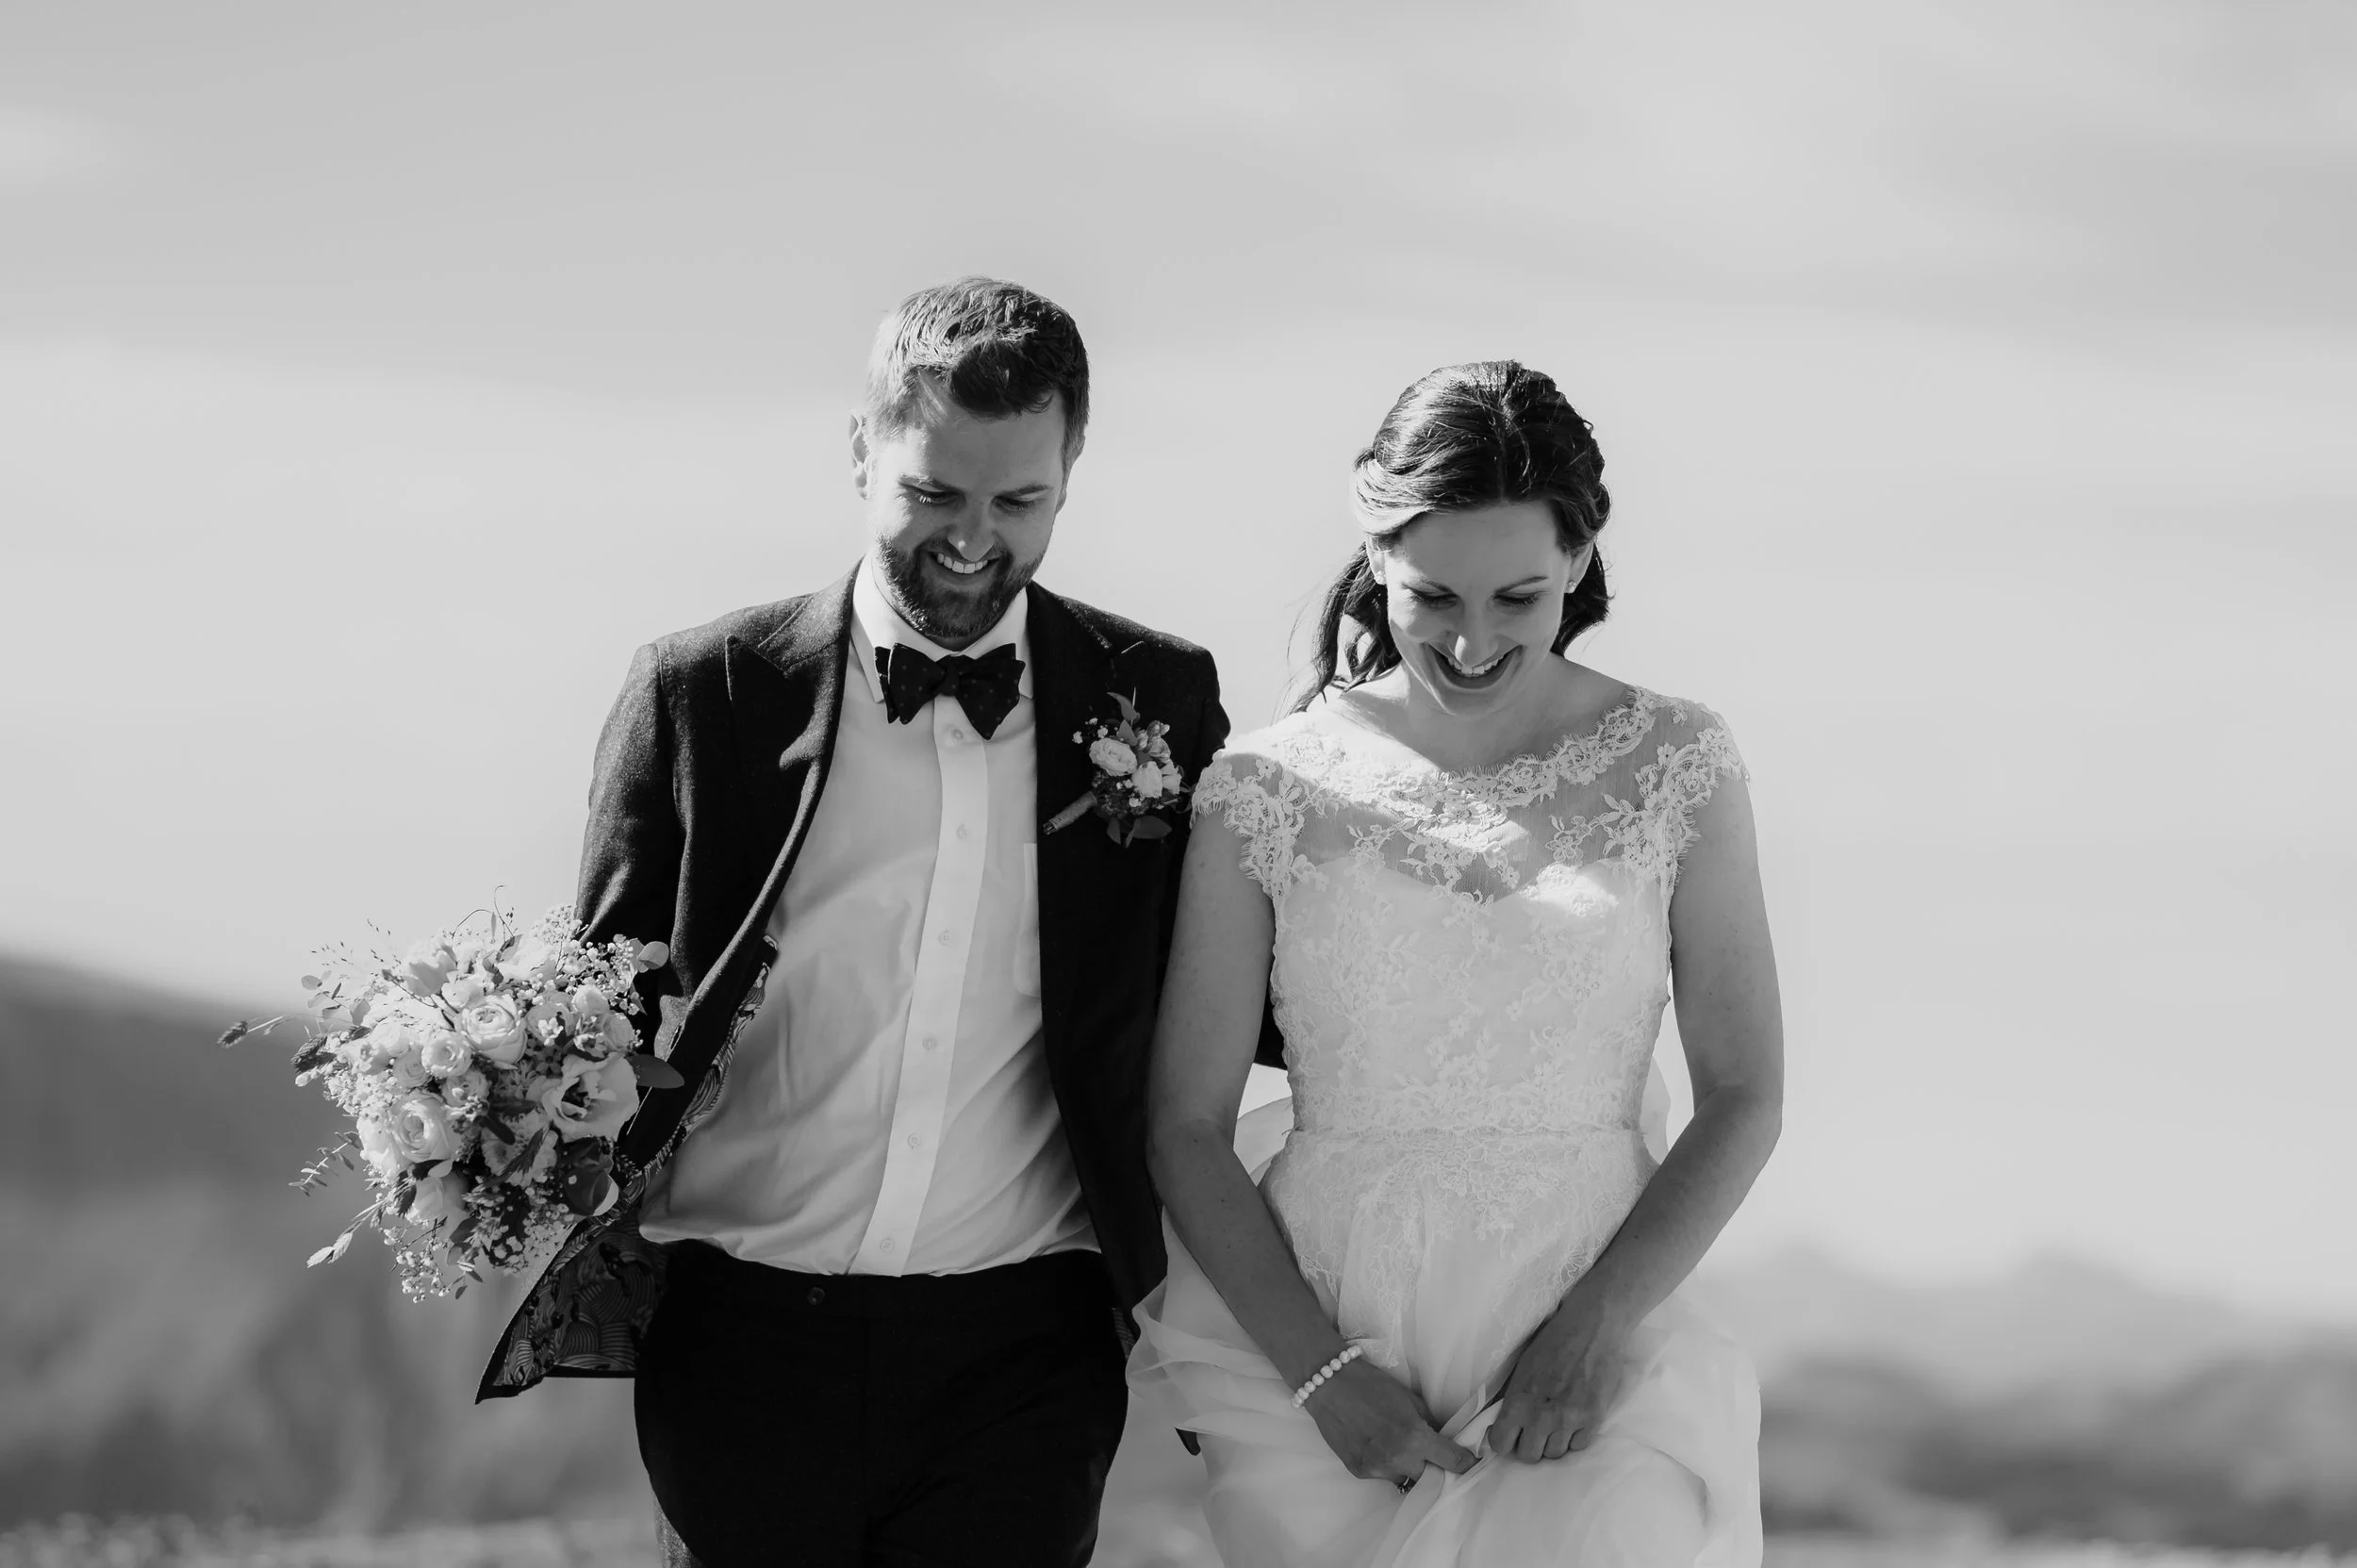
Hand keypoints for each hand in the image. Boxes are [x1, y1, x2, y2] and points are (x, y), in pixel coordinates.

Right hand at [1302, 1357, 1477, 1488]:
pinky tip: (1379, 1445)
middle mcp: (1397, 1459)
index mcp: (1415, 1437)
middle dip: (1435, 1467)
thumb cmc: (1372, 1383)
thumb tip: (1443, 1439)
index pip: (1453, 1462)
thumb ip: (1430, 1423)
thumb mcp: (1410, 1398)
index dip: (1465, 1463)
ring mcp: (1376, 1469)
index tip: (1470, 1463)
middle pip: (1431, 1478)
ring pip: (1405, 1479)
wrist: (1329, 1385)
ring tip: (1400, 1447)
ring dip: (1409, 1468)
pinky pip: (1383, 1476)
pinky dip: (1387, 1465)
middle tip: (1432, 1453)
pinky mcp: (1359, 1472)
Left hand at [1486, 1293, 1631, 1463]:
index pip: (1501, 1444)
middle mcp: (1542, 1416)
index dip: (1503, 1441)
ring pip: (1555, 1454)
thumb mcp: (1522, 1368)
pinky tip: (1575, 1419)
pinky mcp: (1594, 1420)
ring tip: (1557, 1421)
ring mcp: (1569, 1421)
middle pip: (1529, 1456)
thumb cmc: (1554, 1340)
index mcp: (1519, 1400)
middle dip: (1529, 1444)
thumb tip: (1506, 1423)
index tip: (1509, 1434)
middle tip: (1534, 1429)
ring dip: (1553, 1441)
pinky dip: (1575, 1437)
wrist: (1593, 1327)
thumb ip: (1514, 1399)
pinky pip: (1579, 1446)